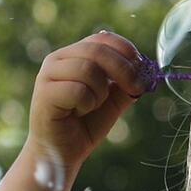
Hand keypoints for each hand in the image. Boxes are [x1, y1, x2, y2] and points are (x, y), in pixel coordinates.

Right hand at [26, 30, 147, 171]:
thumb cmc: (84, 125)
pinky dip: (87, 104)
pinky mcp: (44, 93)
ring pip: (88, 69)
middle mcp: (58, 59)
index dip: (126, 50)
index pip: (103, 37)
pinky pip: (78, 90)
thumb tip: (146, 70)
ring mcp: (48, 75)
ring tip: (92, 106)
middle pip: (97, 49)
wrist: (61, 153)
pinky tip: (79, 113)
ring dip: (100, 92)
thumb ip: (126, 84)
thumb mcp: (113, 101)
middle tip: (135, 89)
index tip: (141, 71)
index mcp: (74, 54)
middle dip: (123, 69)